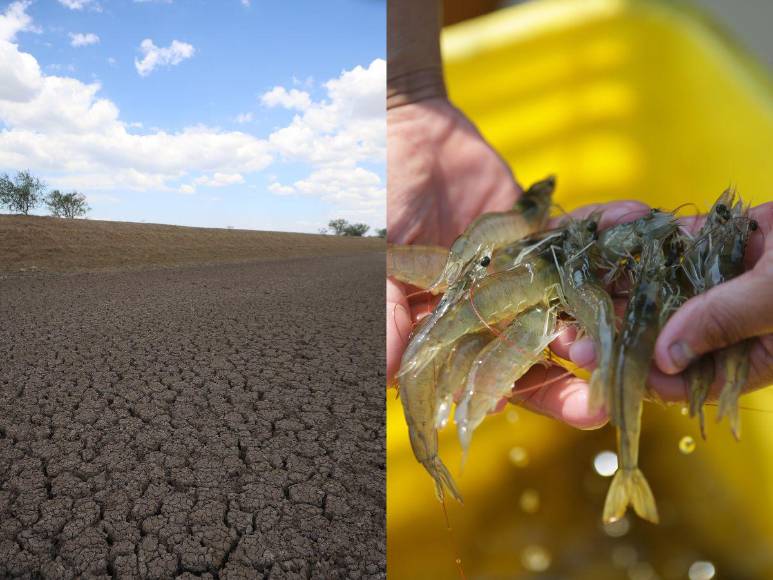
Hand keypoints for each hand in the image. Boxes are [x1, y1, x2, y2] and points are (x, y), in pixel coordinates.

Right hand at [387, 101, 644, 427]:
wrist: (414, 133)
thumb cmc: (386, 198)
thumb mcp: (381, 258)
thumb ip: (387, 313)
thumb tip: (389, 373)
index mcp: (448, 328)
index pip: (488, 379)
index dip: (526, 398)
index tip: (573, 410)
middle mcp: (488, 312)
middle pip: (535, 358)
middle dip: (573, 379)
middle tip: (610, 397)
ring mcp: (518, 276)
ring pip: (564, 310)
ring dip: (598, 321)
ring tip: (630, 328)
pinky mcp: (539, 238)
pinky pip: (574, 250)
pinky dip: (603, 246)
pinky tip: (633, 239)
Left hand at [556, 203, 772, 403]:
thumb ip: (722, 321)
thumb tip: (663, 357)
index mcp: (742, 359)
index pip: (675, 380)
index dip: (629, 372)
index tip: (587, 360)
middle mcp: (719, 326)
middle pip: (653, 334)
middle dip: (607, 328)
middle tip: (562, 322)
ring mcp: (713, 283)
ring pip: (651, 288)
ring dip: (612, 282)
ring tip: (568, 279)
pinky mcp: (713, 244)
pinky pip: (666, 244)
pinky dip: (634, 237)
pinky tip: (598, 236)